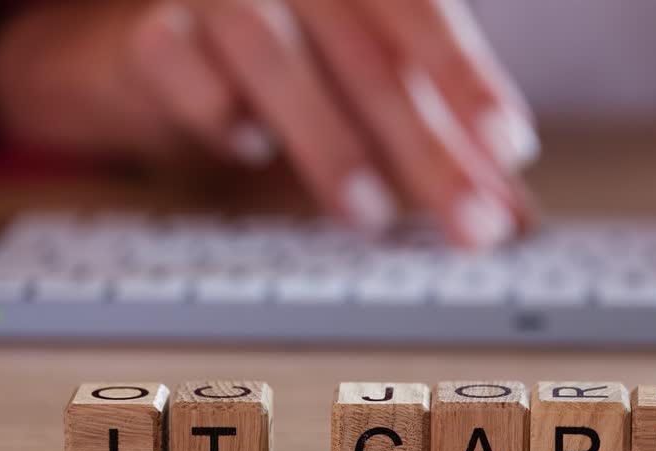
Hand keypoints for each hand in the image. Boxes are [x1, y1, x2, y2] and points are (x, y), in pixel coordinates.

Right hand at [0, 0, 537, 248]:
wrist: (145, 44)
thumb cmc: (280, 59)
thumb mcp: (365, 82)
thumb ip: (436, 130)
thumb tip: (511, 211)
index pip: (422, 13)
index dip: (469, 81)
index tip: (509, 148)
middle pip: (367, 55)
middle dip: (427, 149)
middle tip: (469, 224)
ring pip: (275, 58)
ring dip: (328, 143)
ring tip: (369, 213)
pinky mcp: (150, 29)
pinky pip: (187, 75)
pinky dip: (224, 118)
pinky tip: (247, 147)